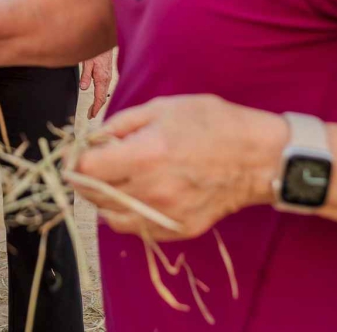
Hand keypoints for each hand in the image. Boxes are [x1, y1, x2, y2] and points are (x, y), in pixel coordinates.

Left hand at [72, 94, 287, 239]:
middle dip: (85, 179)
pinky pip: (138, 229)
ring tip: (115, 182)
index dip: (77, 159)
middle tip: (93, 165)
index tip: (80, 152)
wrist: (259, 157)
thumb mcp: (162, 107)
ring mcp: (166, 214)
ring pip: (111, 217)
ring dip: (104, 200)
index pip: (86, 169)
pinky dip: (129, 215)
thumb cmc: (212, 124)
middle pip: (94, 195)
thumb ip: (121, 124)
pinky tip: (137, 196)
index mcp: (144, 155)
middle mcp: (151, 190)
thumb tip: (93, 139)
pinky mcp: (179, 229)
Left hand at [78, 51, 114, 118]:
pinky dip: (101, 95)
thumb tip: (83, 88)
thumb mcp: (87, 62)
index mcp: (102, 78)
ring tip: (93, 109)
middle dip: (97, 108)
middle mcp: (107, 79)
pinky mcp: (107, 74)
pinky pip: (105, 88)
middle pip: (103, 98)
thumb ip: (85, 75)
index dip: (96, 108)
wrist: (105, 41)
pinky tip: (97, 96)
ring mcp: (108, 77)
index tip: (91, 115)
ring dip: (99, 102)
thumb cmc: (96, 50)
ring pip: (104, 93)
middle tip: (90, 115)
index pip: (100, 98)